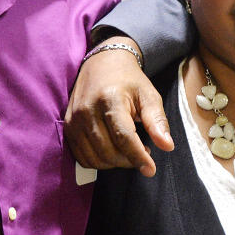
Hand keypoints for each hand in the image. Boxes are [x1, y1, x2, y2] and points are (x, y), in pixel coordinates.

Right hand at [63, 40, 172, 176]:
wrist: (102, 64)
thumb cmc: (129, 81)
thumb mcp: (149, 95)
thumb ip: (157, 121)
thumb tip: (167, 146)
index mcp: (109, 99)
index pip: (123, 137)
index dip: (138, 156)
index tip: (151, 169)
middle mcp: (87, 110)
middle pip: (108, 151)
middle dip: (128, 160)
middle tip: (144, 153)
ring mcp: (74, 120)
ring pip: (94, 158)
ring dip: (114, 163)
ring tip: (130, 152)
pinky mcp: (67, 127)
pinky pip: (82, 157)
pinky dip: (99, 161)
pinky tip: (113, 151)